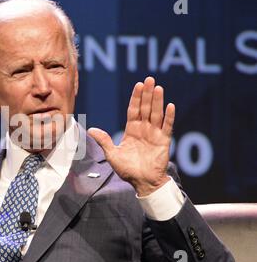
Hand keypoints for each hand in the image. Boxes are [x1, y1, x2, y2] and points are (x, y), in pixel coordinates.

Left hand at [88, 76, 174, 195]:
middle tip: (150, 79)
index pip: (133, 110)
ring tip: (159, 88)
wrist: (142, 183)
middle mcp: (144, 129)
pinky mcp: (164, 141)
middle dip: (147, 94)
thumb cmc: (127, 170)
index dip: (136, 98)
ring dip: (158, 101)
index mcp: (131, 130)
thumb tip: (91, 130)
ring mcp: (154, 134)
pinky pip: (167, 127)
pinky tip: (170, 106)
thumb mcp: (112, 155)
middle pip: (145, 108)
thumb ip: (104, 141)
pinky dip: (169, 117)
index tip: (138, 85)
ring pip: (156, 114)